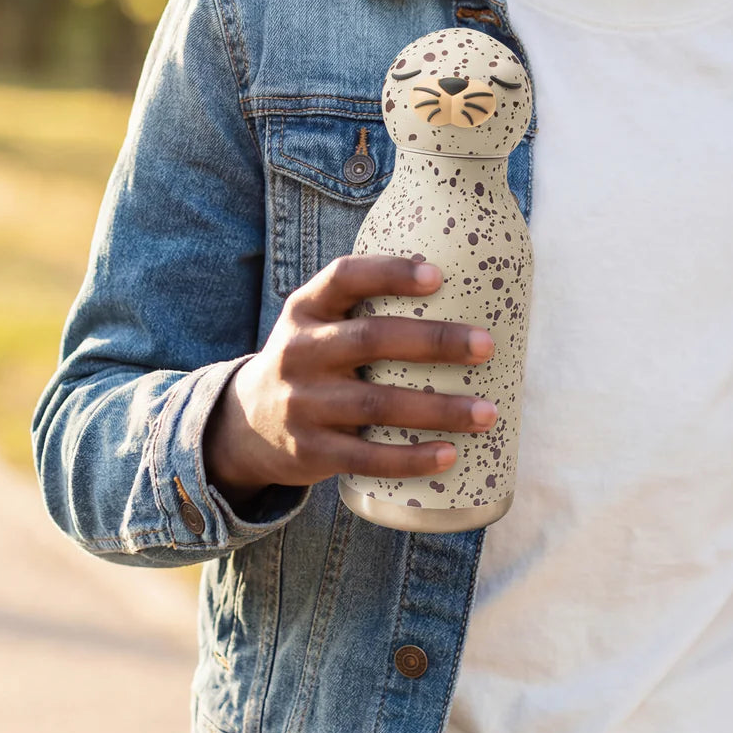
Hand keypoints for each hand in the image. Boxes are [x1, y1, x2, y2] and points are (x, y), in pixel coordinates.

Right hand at [202, 255, 497, 509]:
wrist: (246, 425)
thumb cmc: (310, 362)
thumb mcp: (317, 323)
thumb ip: (363, 306)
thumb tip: (452, 284)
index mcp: (306, 309)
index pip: (345, 278)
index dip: (390, 273)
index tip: (438, 277)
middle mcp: (299, 351)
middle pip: (370, 340)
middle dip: (434, 342)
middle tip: (486, 346)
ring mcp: (301, 403)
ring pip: (376, 404)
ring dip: (438, 409)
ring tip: (486, 412)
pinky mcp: (310, 451)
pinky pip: (366, 457)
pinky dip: (411, 458)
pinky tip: (450, 455)